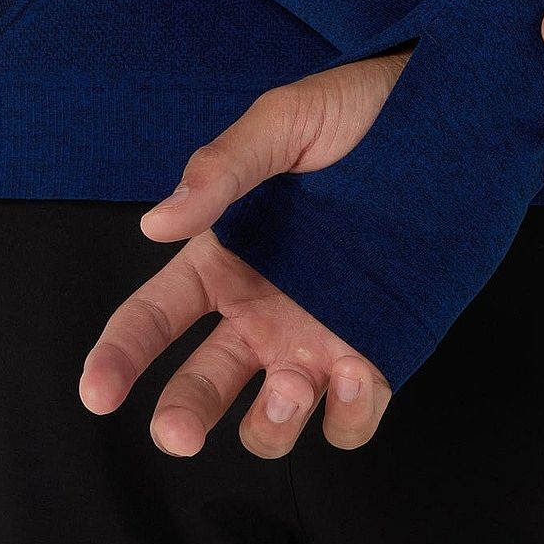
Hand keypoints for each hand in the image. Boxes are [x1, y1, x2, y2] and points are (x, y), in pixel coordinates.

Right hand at [79, 54, 405, 459]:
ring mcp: (318, 337)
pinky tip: (355, 375)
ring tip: (289, 387)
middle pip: (203, 384)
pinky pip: (354, 415)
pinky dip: (350, 416)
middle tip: (181, 431)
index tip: (96, 393)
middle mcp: (261, 311)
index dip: (118, 359)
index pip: (152, 320)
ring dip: (271, 424)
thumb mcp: (281, 124)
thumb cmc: (355, 112)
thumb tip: (156, 223)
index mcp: (224, 259)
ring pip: (274, 418)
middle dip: (184, 416)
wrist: (447, 118)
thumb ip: (220, 170)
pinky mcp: (378, 350)